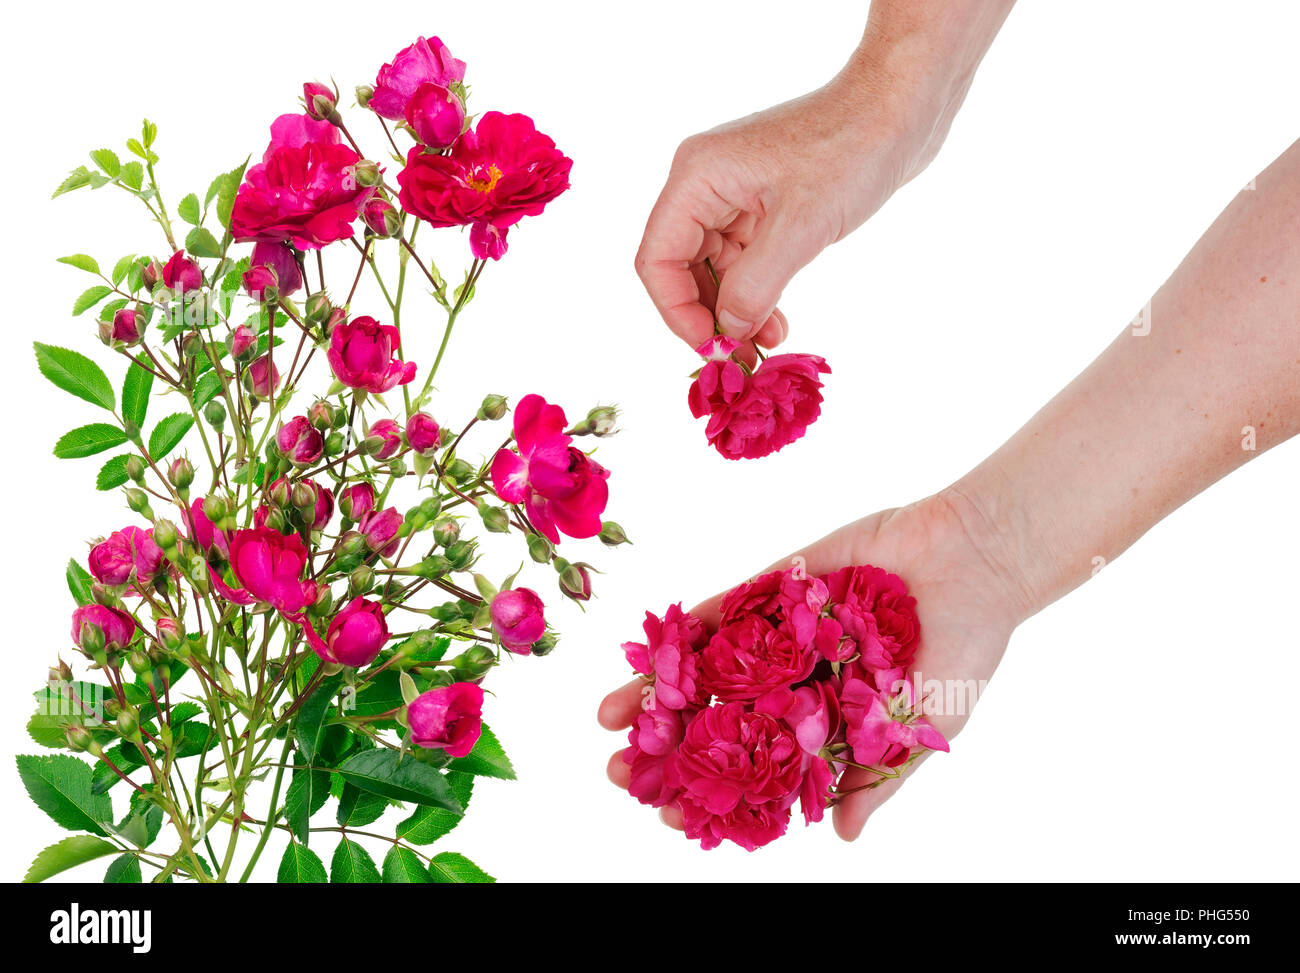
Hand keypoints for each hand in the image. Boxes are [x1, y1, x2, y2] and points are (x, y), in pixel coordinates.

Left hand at [598, 489, 1033, 840]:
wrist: (976, 559)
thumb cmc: (963, 650)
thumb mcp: (922, 728)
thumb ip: (879, 778)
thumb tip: (841, 838)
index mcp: (826, 723)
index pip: (758, 770)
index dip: (716, 795)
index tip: (673, 818)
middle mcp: (795, 680)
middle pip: (718, 721)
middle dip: (670, 748)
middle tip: (619, 771)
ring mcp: (784, 631)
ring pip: (708, 669)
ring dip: (659, 692)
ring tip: (607, 717)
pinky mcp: (781, 584)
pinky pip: (726, 608)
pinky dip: (689, 630)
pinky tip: (649, 654)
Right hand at [634, 75, 948, 355]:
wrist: (900, 108)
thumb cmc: (851, 151)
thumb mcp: (800, 227)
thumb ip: (754, 286)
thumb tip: (726, 333)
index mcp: (697, 177)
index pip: (657, 260)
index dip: (678, 313)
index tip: (714, 350)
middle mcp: (704, 184)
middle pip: (679, 268)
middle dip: (707, 317)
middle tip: (740, 357)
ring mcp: (733, 194)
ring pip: (712, 270)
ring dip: (733, 311)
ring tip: (767, 343)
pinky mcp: (762, 204)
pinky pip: (742, 261)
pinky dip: (755, 294)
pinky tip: (776, 322)